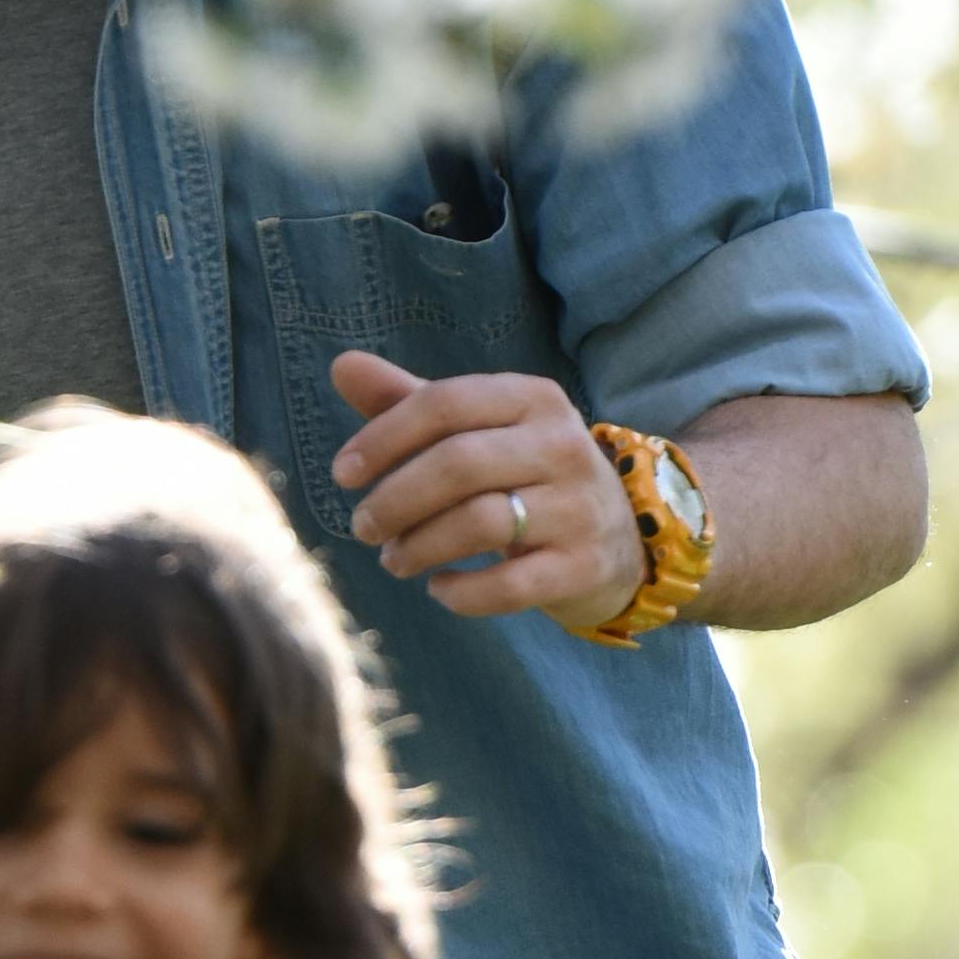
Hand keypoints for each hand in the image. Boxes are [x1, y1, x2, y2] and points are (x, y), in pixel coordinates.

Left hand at [327, 344, 636, 627]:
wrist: (618, 539)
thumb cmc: (523, 474)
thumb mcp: (475, 430)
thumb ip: (409, 401)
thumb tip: (341, 365)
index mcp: (533, 398)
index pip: (446, 403)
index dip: (384, 437)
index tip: (342, 475)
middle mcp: (563, 445)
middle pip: (459, 463)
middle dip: (395, 498)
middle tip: (361, 526)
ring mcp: (579, 507)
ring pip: (480, 523)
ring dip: (419, 546)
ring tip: (393, 560)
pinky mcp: (583, 566)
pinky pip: (510, 584)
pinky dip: (462, 592)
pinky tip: (439, 589)